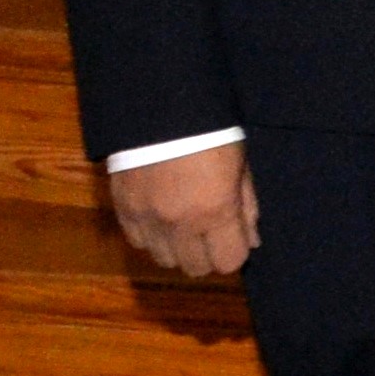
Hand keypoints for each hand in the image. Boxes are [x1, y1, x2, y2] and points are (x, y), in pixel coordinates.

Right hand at [107, 139, 256, 278]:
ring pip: (164, 260)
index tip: (234, 239)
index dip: (234, 253)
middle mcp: (179, 223)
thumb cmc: (212, 133)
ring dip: (177, 249)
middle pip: (195, 268)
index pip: (228, 262)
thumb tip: (252, 242)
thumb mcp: (240, 166)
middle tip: (210, 234)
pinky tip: (161, 218)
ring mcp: (147, 219)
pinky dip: (151, 237)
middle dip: (207, 255)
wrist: (160, 108)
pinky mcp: (122, 209)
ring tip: (184, 225)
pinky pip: (138, 242)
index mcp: (215, 211)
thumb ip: (247, 207)